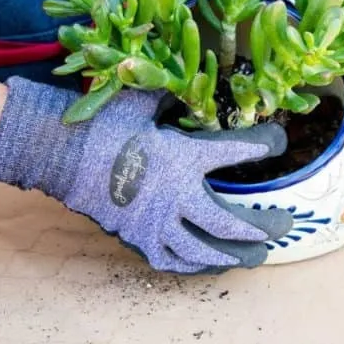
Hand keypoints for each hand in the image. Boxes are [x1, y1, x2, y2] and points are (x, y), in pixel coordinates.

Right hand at [0, 77, 293, 273]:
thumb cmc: (102, 122)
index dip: (264, 145)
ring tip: (258, 256)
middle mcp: (177, 197)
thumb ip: (174, 94)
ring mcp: (157, 224)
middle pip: (233, 222)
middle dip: (264, 226)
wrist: (59, 153)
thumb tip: (194, 79)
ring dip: (236, 255)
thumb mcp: (142, 99)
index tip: (277, 142)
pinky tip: (209, 263)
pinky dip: (194, 264)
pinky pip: (172, 260)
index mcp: (183, 157)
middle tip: (284, 225)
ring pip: (206, 251)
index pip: (239, 152)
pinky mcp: (137, 238)